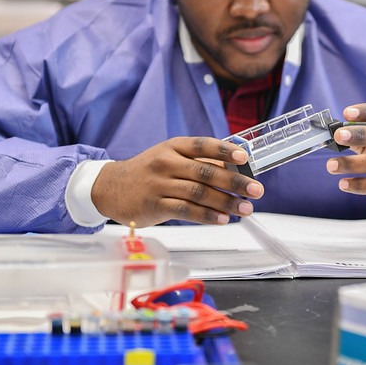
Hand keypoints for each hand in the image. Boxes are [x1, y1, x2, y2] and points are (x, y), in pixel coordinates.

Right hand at [91, 136, 263, 226]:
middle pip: (206, 172)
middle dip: (235, 182)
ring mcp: (160, 184)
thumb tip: (235, 169)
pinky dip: (207, 216)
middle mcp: (167, 162)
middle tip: (256, 190)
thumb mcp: (171, 158)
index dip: (225, 150)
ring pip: (199, 193)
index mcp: (174, 147)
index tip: (245, 157)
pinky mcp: (155, 205)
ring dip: (226, 202)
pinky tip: (222, 219)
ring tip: (245, 209)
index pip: (203, 145)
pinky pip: (186, 210)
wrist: (109, 187)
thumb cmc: (149, 172)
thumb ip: (199, 163)